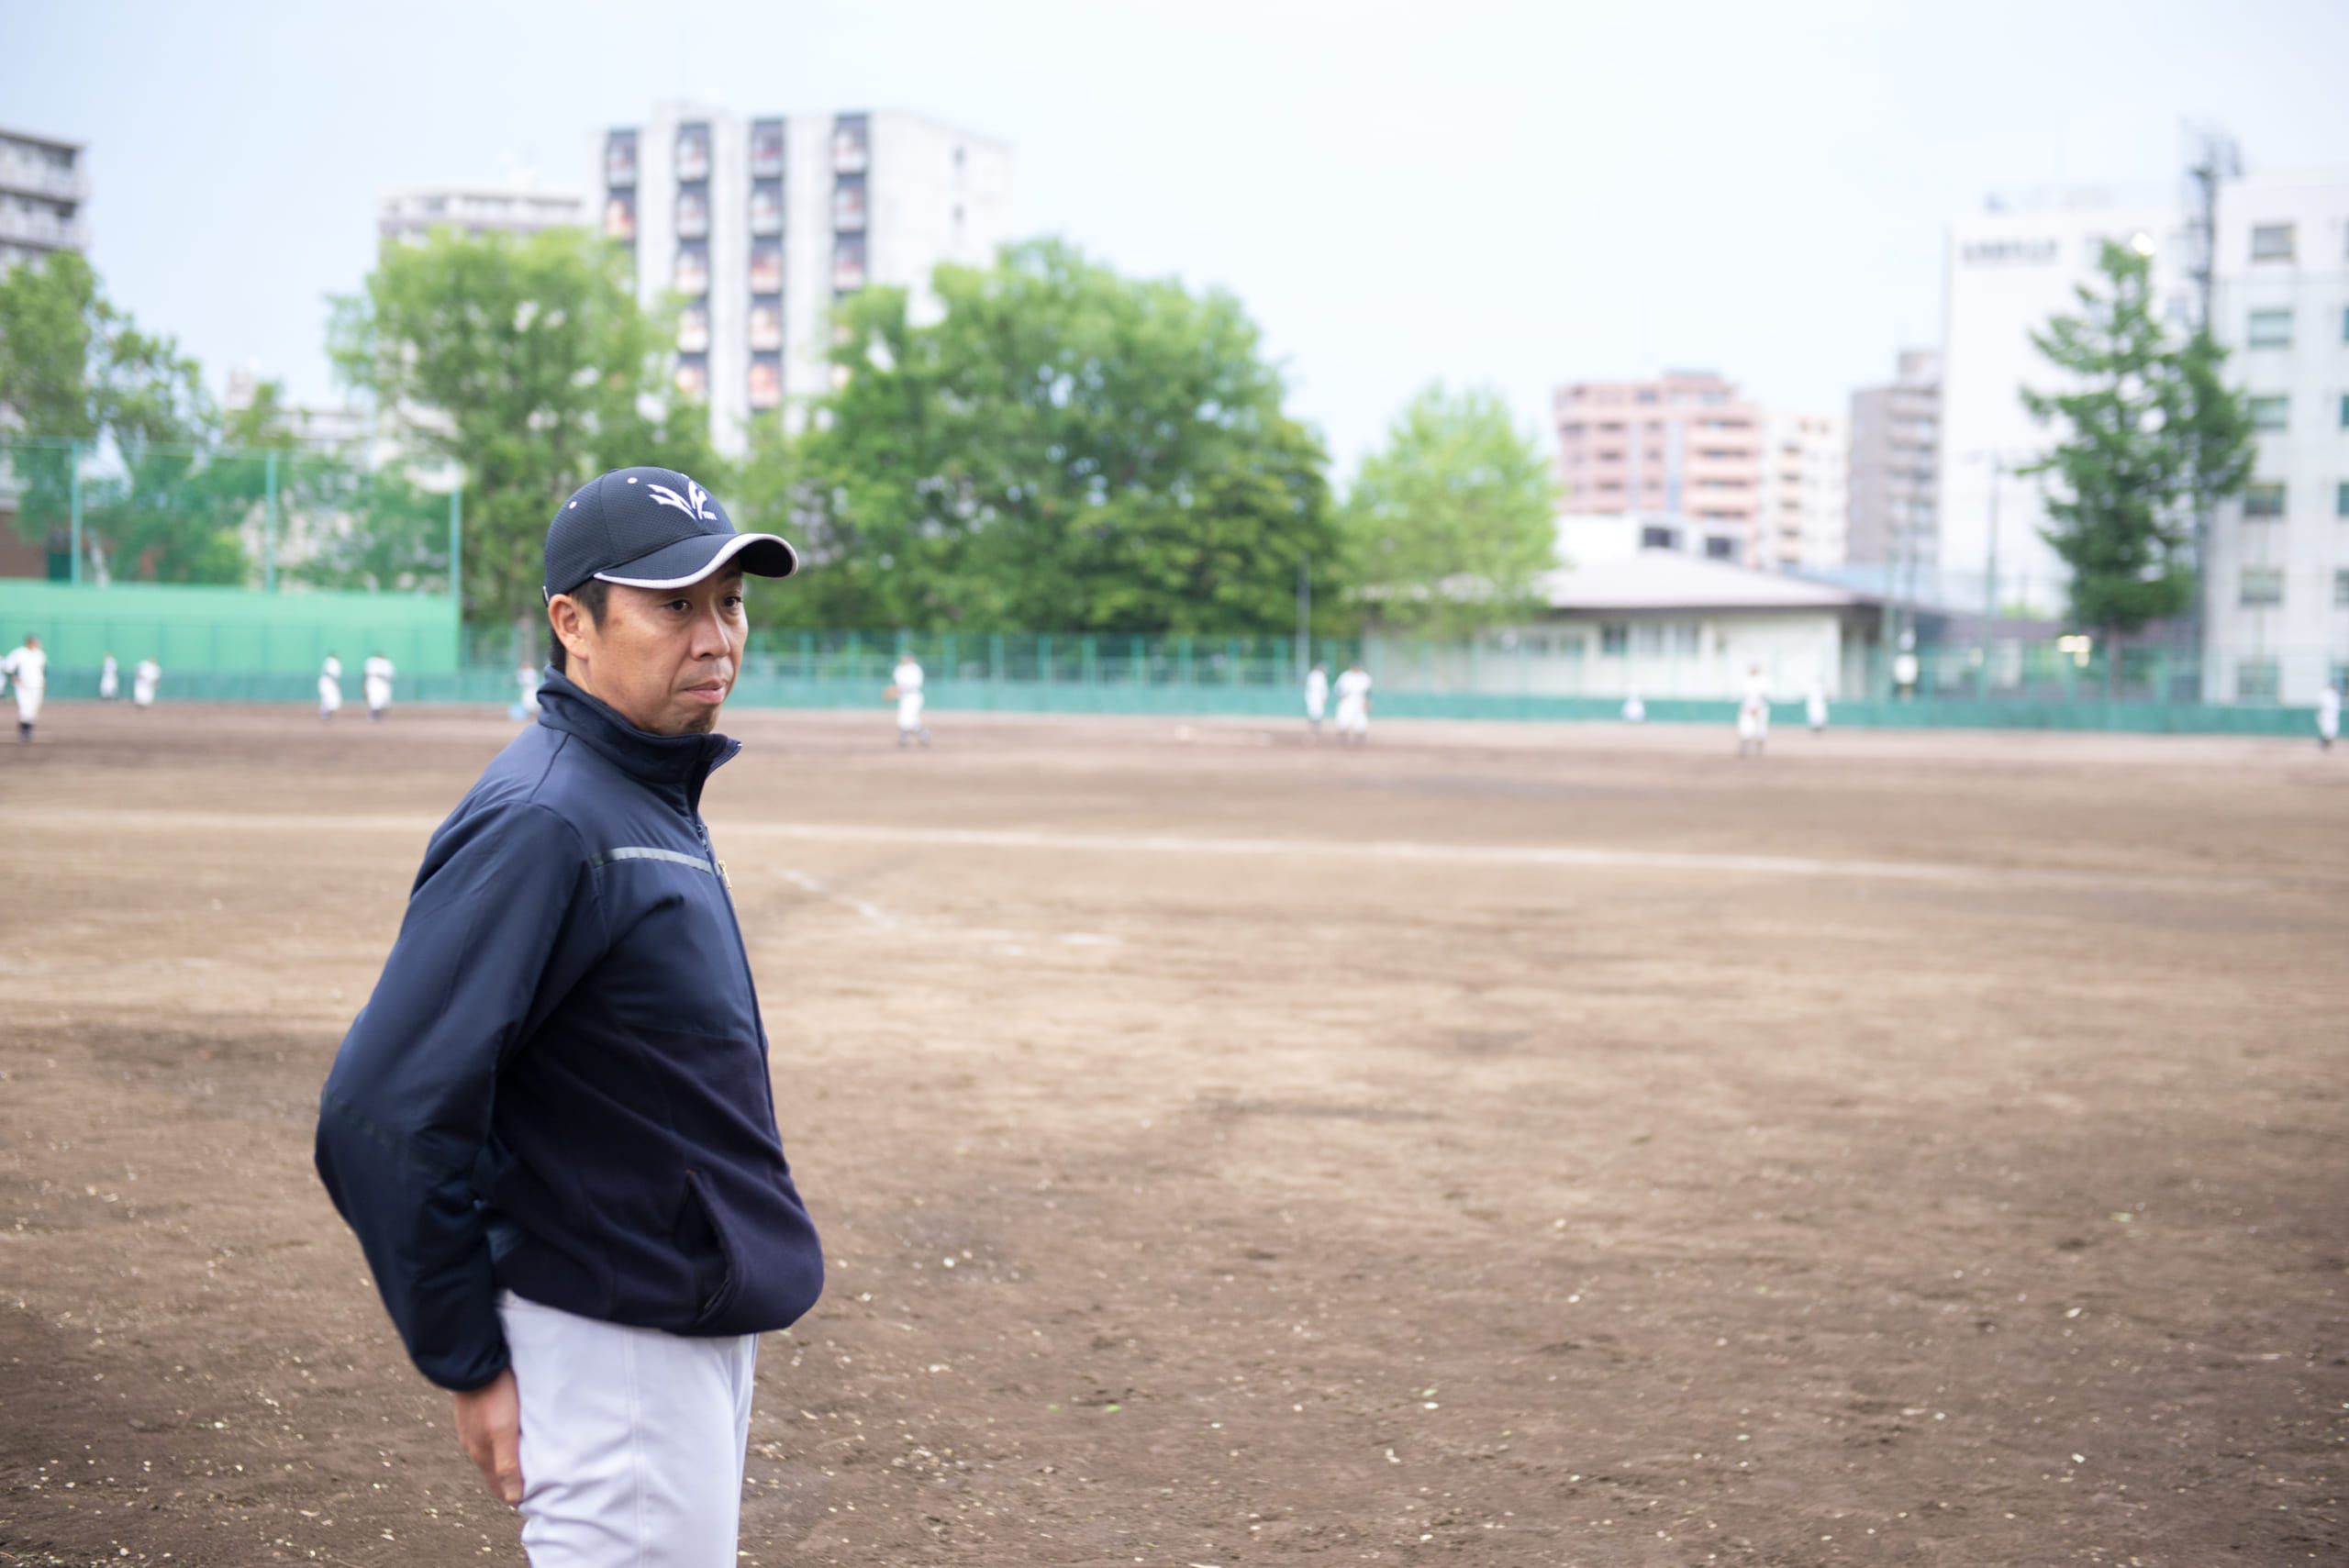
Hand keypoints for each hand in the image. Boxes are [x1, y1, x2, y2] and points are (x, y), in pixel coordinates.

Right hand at [453, 1367, 522, 1505]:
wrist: (473, 1361)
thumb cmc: (493, 1395)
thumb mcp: (503, 1431)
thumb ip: (507, 1464)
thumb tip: (513, 1498)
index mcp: (482, 1453)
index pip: (497, 1487)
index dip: (513, 1496)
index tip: (531, 1501)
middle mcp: (473, 1445)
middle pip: (494, 1471)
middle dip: (510, 1481)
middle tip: (534, 1484)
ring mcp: (471, 1429)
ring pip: (491, 1453)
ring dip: (506, 1461)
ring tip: (527, 1461)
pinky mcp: (473, 1414)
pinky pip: (488, 1436)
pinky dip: (501, 1443)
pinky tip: (511, 1436)